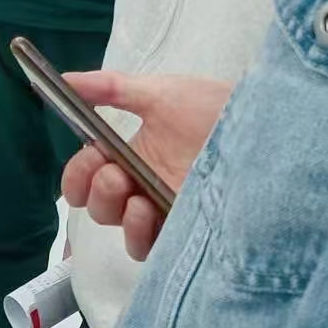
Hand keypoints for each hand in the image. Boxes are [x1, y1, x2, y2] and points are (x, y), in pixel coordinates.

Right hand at [60, 72, 234, 260]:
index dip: (76, 176)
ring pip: (122, 231)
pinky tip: (149, 211)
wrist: (264, 127)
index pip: (86, 178)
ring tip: (134, 196)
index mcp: (130, 157)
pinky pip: (151, 248)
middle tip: (114, 174)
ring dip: (117, 213)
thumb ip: (109, 88)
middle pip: (99, 208)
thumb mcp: (159, 92)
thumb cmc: (212, 108)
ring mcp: (165, 211)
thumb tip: (64, 80)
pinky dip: (140, 234)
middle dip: (96, 191)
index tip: (89, 158)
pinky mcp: (188, 231)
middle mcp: (143, 187)